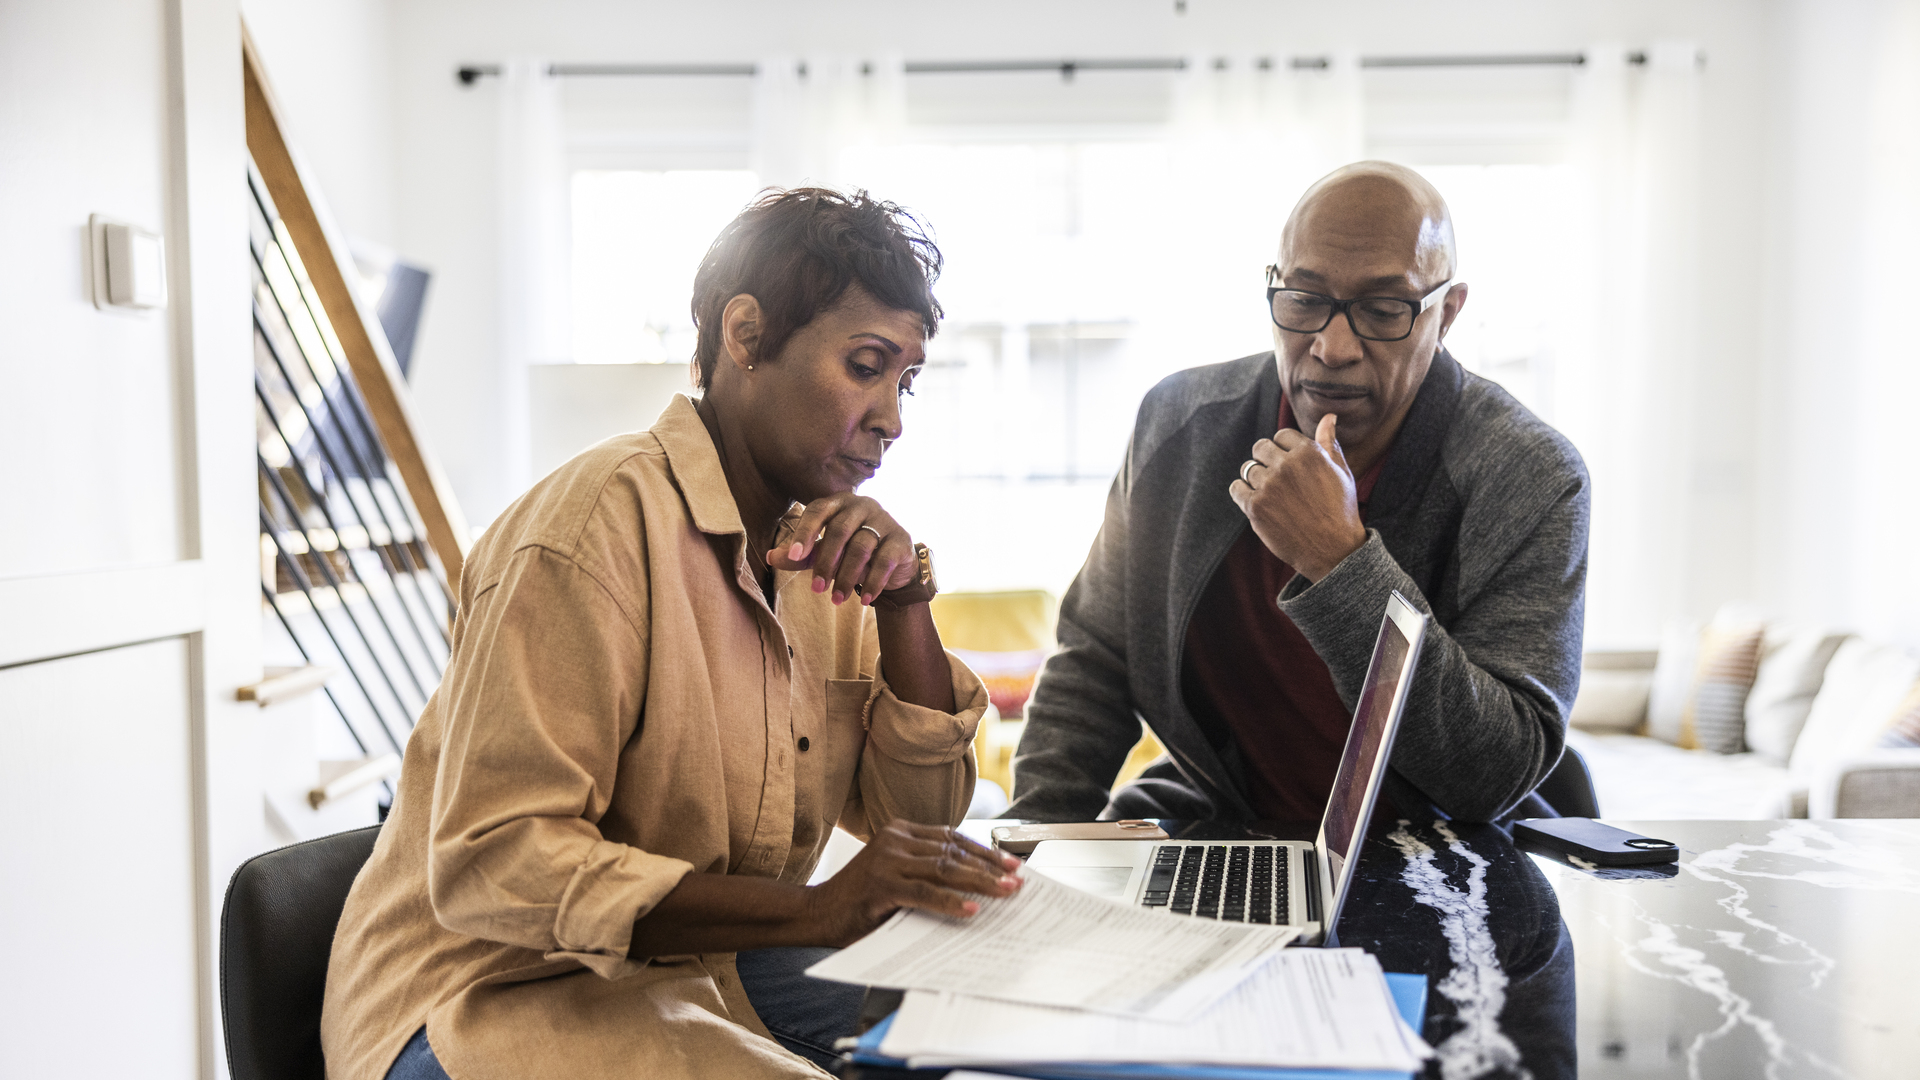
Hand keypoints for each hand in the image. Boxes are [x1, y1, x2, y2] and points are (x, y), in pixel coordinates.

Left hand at [769, 494, 917, 605]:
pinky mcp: (901, 539)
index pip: (818, 511)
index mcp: (839, 503)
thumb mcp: (823, 553)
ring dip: (847, 577)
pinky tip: (864, 600)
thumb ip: (801, 554)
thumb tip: (771, 557)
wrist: (893, 564)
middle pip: (840, 530)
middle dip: (826, 562)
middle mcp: (863, 505)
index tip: (793, 556)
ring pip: (862, 547)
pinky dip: (873, 582)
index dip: (805, 532)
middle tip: (817, 589)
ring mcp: (885, 520)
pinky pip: (885, 561)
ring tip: (837, 600)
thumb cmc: (851, 552)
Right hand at [804, 821, 1022, 945]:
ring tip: (1005, 893)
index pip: (952, 838)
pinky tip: (971, 910)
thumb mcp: (898, 877)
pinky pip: (925, 892)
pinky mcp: (880, 883)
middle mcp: (894, 838)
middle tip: (1016, 880)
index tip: (1010, 864)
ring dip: (979, 882)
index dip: (984, 851)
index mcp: (900, 831)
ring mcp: (886, 859)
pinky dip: (950, 902)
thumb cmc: (860, 901)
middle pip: (953, 852)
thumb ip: (927, 874)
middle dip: (989, 867)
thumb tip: (977, 886)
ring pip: (944, 869)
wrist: (816, 914)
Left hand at [1229, 413, 1366, 581]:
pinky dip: (1242, 494)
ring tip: (1272, 496)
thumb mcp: (1342, 472)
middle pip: (1260, 448)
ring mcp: (1269, 486)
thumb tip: (1328, 416)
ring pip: (1248, 469)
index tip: (1290, 467)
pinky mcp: (1255, 507)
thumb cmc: (1340, 509)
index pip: (1281, 435)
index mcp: (1309, 452)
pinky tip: (1256, 502)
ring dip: (1256, 479)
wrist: (1334, 551)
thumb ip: (1329, 442)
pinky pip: (1236, 488)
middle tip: (1277, 481)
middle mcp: (1287, 465)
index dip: (1284, 450)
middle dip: (1266, 460)